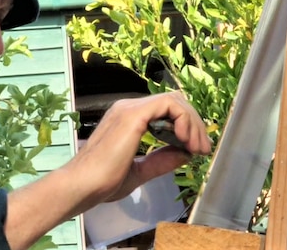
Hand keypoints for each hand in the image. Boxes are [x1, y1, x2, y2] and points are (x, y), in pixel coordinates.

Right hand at [66, 91, 210, 207]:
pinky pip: (169, 105)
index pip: (165, 110)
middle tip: (204, 149)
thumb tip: (185, 153)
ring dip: (193, 123)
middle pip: (173, 102)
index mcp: (127, 120)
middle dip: (194, 124)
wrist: (83, 185)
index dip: (187, 126)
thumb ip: (161, 160)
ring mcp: (130, 109)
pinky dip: (184, 120)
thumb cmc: (102, 182)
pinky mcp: (134, 114)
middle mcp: (128, 108)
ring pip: (174, 100)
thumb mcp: (139, 171)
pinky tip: (186, 141)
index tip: (196, 150)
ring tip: (198, 147)